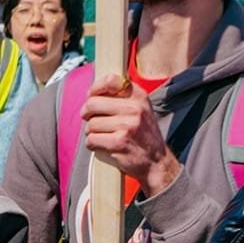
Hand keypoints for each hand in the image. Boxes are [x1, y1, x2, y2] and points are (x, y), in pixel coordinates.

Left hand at [81, 74, 180, 196]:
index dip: (95, 88)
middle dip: (87, 114)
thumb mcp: (139, 109)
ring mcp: (127, 126)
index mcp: (139, 96)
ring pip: (91, 124)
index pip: (110, 80)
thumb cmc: (142, 135)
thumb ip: (120, 98)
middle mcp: (135, 109)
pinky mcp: (119, 143)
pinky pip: (91, 140)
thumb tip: (91, 92)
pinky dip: (92, 144)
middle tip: (91, 120)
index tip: (92, 96)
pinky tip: (103, 146)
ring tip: (103, 135)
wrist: (156, 162)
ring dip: (91, 132)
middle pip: (92, 104)